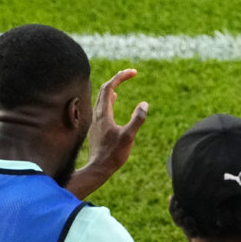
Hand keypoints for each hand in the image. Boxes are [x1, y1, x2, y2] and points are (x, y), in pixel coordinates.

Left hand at [66, 69, 147, 198]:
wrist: (97, 169)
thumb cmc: (113, 154)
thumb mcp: (128, 136)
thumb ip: (137, 119)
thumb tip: (145, 104)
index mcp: (104, 113)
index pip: (109, 87)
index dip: (120, 77)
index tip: (133, 72)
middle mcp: (97, 114)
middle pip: (104, 89)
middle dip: (116, 78)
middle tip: (129, 73)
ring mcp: (96, 120)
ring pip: (102, 97)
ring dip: (112, 87)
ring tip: (121, 81)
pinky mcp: (97, 126)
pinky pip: (102, 105)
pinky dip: (110, 97)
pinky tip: (115, 100)